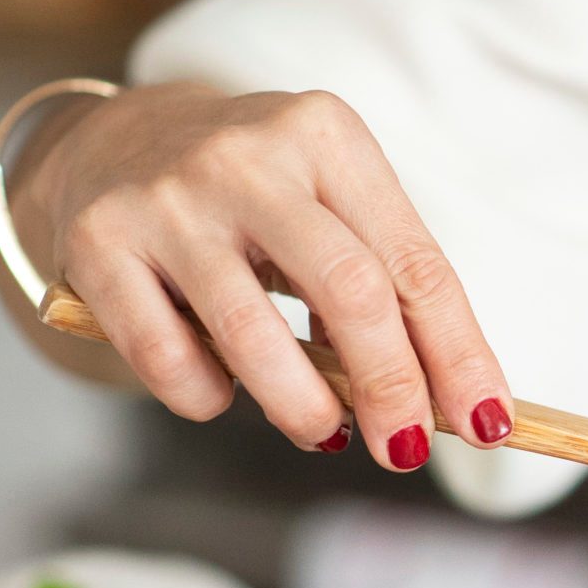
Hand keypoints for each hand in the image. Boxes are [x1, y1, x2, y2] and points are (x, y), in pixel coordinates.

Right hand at [11, 83, 511, 470]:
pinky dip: (206, 398)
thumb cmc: (257, 197)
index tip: (487, 424)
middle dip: (391, 387)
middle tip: (404, 450)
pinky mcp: (99, 243)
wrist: (114, 142)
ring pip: (256, 334)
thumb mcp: (329, 208)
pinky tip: (220, 393)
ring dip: (302, 408)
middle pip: (351, 292)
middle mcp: (250, 156)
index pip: (415, 263)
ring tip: (321, 434)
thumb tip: (454, 404)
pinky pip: (167, 356)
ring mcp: (169, 197)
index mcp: (328, 137)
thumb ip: (385, 287)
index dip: (459, 354)